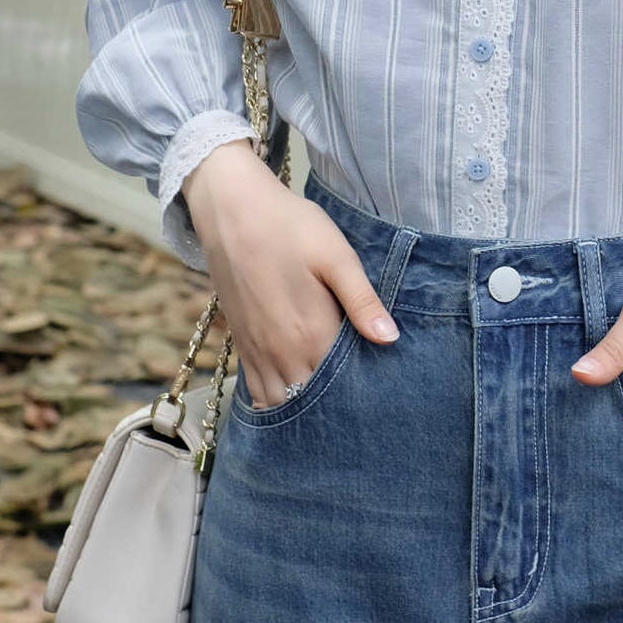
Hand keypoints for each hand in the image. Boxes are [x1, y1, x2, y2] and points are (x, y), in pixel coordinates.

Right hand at [183, 142, 399, 408]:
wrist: (232, 211)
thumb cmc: (290, 227)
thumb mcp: (336, 256)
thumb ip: (362, 301)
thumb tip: (390, 339)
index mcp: (311, 333)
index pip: (341, 387)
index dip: (361, 396)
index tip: (381, 398)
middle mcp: (282, 352)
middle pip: (310, 403)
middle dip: (334, 411)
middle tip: (361, 410)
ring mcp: (258, 352)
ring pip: (280, 403)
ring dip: (302, 412)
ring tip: (330, 411)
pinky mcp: (241, 344)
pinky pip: (256, 391)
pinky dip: (274, 403)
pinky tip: (293, 399)